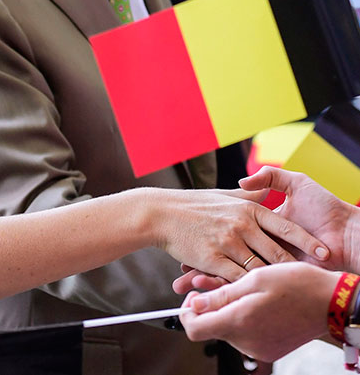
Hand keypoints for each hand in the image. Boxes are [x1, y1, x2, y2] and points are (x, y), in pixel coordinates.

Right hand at [172, 166, 357, 293]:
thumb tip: (266, 189)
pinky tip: (255, 296)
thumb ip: (247, 195)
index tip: (324, 252)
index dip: (307, 241)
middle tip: (310, 278)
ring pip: (260, 269)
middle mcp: (240, 224)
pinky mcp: (212, 259)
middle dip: (295, 266)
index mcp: (246, 208)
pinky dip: (248, 288)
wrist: (160, 214)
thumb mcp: (222, 195)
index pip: (285, 226)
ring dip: (273, 281)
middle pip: (277, 251)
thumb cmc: (191, 205)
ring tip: (287, 292)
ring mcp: (227, 242)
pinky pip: (237, 279)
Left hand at [180, 262, 339, 361]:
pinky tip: (250, 299)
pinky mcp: (269, 347)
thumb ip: (221, 295)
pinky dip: (240, 316)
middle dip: (207, 305)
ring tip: (236, 287)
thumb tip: (193, 304)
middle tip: (213, 282)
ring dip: (225, 308)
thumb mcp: (255, 280)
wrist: (331, 302)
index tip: (192, 295)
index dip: (186, 312)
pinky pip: (244, 333)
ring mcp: (259, 347)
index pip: (194, 329)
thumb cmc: (296, 283)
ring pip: (226, 328)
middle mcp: (248, 341)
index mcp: (240, 321)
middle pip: (210, 327)